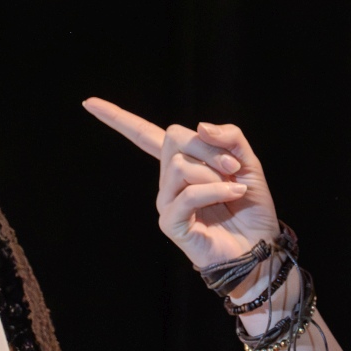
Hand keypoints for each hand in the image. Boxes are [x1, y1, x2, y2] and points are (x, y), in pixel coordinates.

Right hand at [82, 97, 278, 271]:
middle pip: (172, 138)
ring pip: (178, 165)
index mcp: (181, 162)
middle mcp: (168, 180)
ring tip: (233, 188)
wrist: (261, 247)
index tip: (89, 103)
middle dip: (208, 147)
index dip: (117, 117)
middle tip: (233, 167)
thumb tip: (198, 126)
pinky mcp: (170, 222)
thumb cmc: (251, 208)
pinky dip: (215, 189)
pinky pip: (187, 194)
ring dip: (213, 172)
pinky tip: (234, 195)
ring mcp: (166, 201)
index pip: (144, 135)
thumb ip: (229, 137)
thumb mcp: (247, 162)